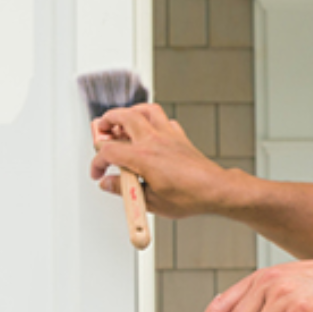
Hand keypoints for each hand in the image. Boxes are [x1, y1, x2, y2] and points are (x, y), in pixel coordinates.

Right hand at [91, 103, 229, 219]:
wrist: (215, 190)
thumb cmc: (189, 197)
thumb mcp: (150, 201)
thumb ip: (125, 190)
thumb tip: (109, 184)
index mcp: (143, 157)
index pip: (109, 151)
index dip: (97, 162)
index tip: (98, 172)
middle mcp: (154, 140)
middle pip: (124, 117)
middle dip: (107, 121)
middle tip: (100, 130)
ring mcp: (168, 135)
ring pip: (146, 110)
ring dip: (131, 112)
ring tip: (122, 121)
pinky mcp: (179, 137)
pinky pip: (163, 119)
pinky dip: (152, 120)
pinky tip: (149, 130)